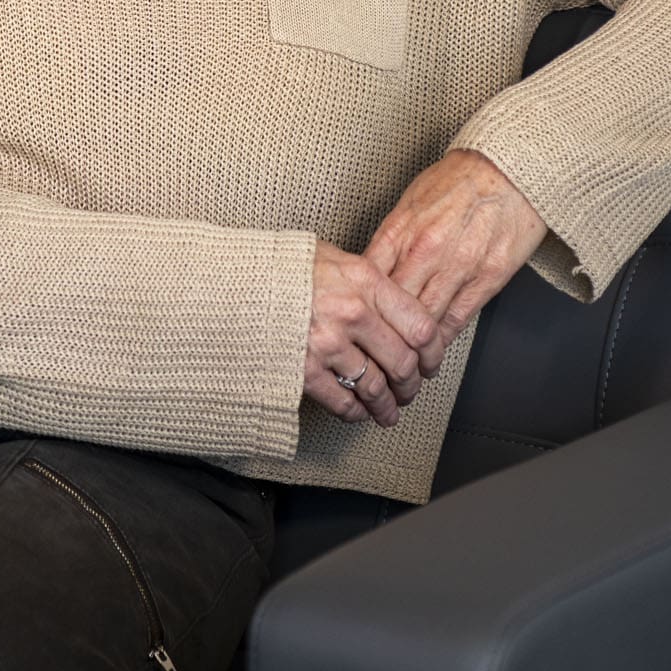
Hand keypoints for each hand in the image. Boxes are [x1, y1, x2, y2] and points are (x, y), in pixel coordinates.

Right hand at [304, 238, 440, 428]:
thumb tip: (397, 308)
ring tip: (388, 411)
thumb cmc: (285, 266)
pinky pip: (343, 402)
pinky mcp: (304, 369)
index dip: (432, 353)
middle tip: (409, 390)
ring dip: (386, 406)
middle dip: (410, 384)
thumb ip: (369, 283)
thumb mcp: (336, 258)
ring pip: (376, 387)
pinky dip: (355, 413)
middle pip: (403, 363)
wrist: (238, 280)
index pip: (420, 326)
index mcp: (365, 281)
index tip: (430, 362)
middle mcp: (352, 313)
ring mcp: (328, 343)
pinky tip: (358, 412)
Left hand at [362, 149, 548, 377]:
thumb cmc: (458, 179)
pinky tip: (431, 353)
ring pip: (425, 321)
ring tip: (401, 367)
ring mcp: (458, 267)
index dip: (359, 310)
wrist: (508, 168)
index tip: (354, 327)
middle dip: (382, 337)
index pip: (368, 281)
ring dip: (412, 349)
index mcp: (402, 230)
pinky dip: (441, 341)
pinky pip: (457, 319)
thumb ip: (391, 239)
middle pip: (392, 308)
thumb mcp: (411, 201)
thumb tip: (370, 269)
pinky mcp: (487, 278)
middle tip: (373, 358)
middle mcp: (426, 251)